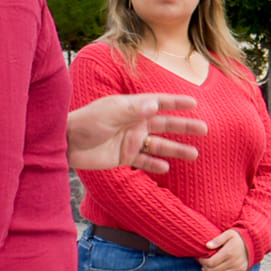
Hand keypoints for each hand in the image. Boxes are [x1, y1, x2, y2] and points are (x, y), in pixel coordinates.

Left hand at [68, 94, 205, 172]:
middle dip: (185, 127)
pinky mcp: (124, 157)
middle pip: (165, 125)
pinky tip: (166, 168)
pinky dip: (155, 165)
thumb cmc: (86, 122)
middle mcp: (135, 123)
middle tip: (204, 130)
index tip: (194, 102)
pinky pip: (144, 161)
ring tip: (194, 155)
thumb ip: (134, 110)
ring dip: (176, 149)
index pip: (160, 103)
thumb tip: (156, 105)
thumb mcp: (110, 112)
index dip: (177, 102)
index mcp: (133, 108)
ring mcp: (131, 140)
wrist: (65, 142)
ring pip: (159, 145)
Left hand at [199, 230, 250, 270]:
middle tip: (202, 264)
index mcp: (229, 253)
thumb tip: (207, 246)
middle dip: (205, 268)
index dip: (203, 261)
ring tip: (206, 270)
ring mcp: (238, 268)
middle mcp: (233, 262)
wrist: (254, 242)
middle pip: (214, 270)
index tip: (200, 258)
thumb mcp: (229, 234)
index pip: (211, 262)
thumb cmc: (239, 237)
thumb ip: (218, 239)